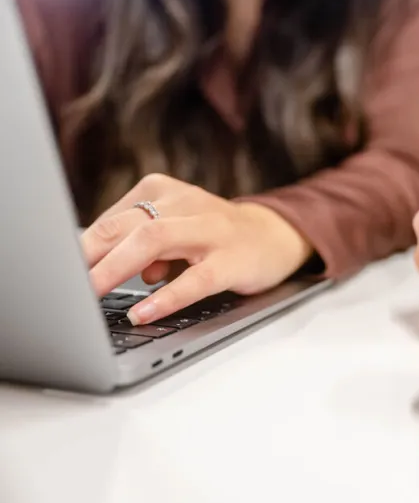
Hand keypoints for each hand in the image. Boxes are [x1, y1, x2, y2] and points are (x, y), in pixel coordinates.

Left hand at [82, 174, 312, 324]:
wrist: (273, 236)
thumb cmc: (213, 236)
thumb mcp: (172, 229)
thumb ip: (136, 245)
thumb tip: (97, 272)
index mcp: (163, 191)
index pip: (111, 220)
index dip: (81, 250)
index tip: (61, 275)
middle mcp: (186, 203)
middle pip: (127, 226)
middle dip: (90, 258)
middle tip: (67, 287)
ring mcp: (211, 230)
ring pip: (155, 240)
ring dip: (118, 269)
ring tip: (93, 295)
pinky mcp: (232, 259)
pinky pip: (195, 278)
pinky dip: (167, 296)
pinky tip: (145, 311)